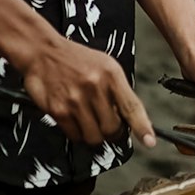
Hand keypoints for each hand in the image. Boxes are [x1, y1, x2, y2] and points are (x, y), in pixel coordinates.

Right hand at [23, 36, 154, 147]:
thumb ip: (117, 90)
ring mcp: (76, 100)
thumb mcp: (105, 65)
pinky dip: (78, 134)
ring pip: (94, 137)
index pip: (131, 106)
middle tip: (110, 127)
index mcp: (111, 74)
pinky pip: (75, 136)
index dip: (142, 126)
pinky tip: (76, 120)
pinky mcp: (59, 111)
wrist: (44, 53)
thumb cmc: (77, 59)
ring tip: (91, 122)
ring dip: (95, 136)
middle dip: (113, 133)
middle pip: (112, 128)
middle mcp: (95, 87)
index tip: (150, 141)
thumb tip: (128, 116)